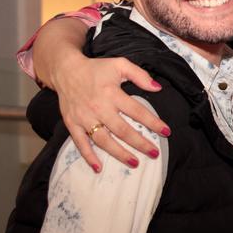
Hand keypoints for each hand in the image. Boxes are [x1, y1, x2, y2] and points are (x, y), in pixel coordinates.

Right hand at [52, 54, 168, 171]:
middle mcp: (98, 108)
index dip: (153, 122)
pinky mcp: (72, 124)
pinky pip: (80, 143)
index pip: (137, 111)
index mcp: (112, 93)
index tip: (166, 131)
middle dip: (140, 143)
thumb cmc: (96, 68)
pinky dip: (88, 156)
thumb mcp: (120, 64)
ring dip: (119, 153)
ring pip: (103, 140)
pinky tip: (99, 168)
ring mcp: (84, 118)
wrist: (66, 70)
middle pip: (122, 130)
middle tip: (154, 153)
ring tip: (135, 163)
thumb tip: (158, 88)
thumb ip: (140, 75)